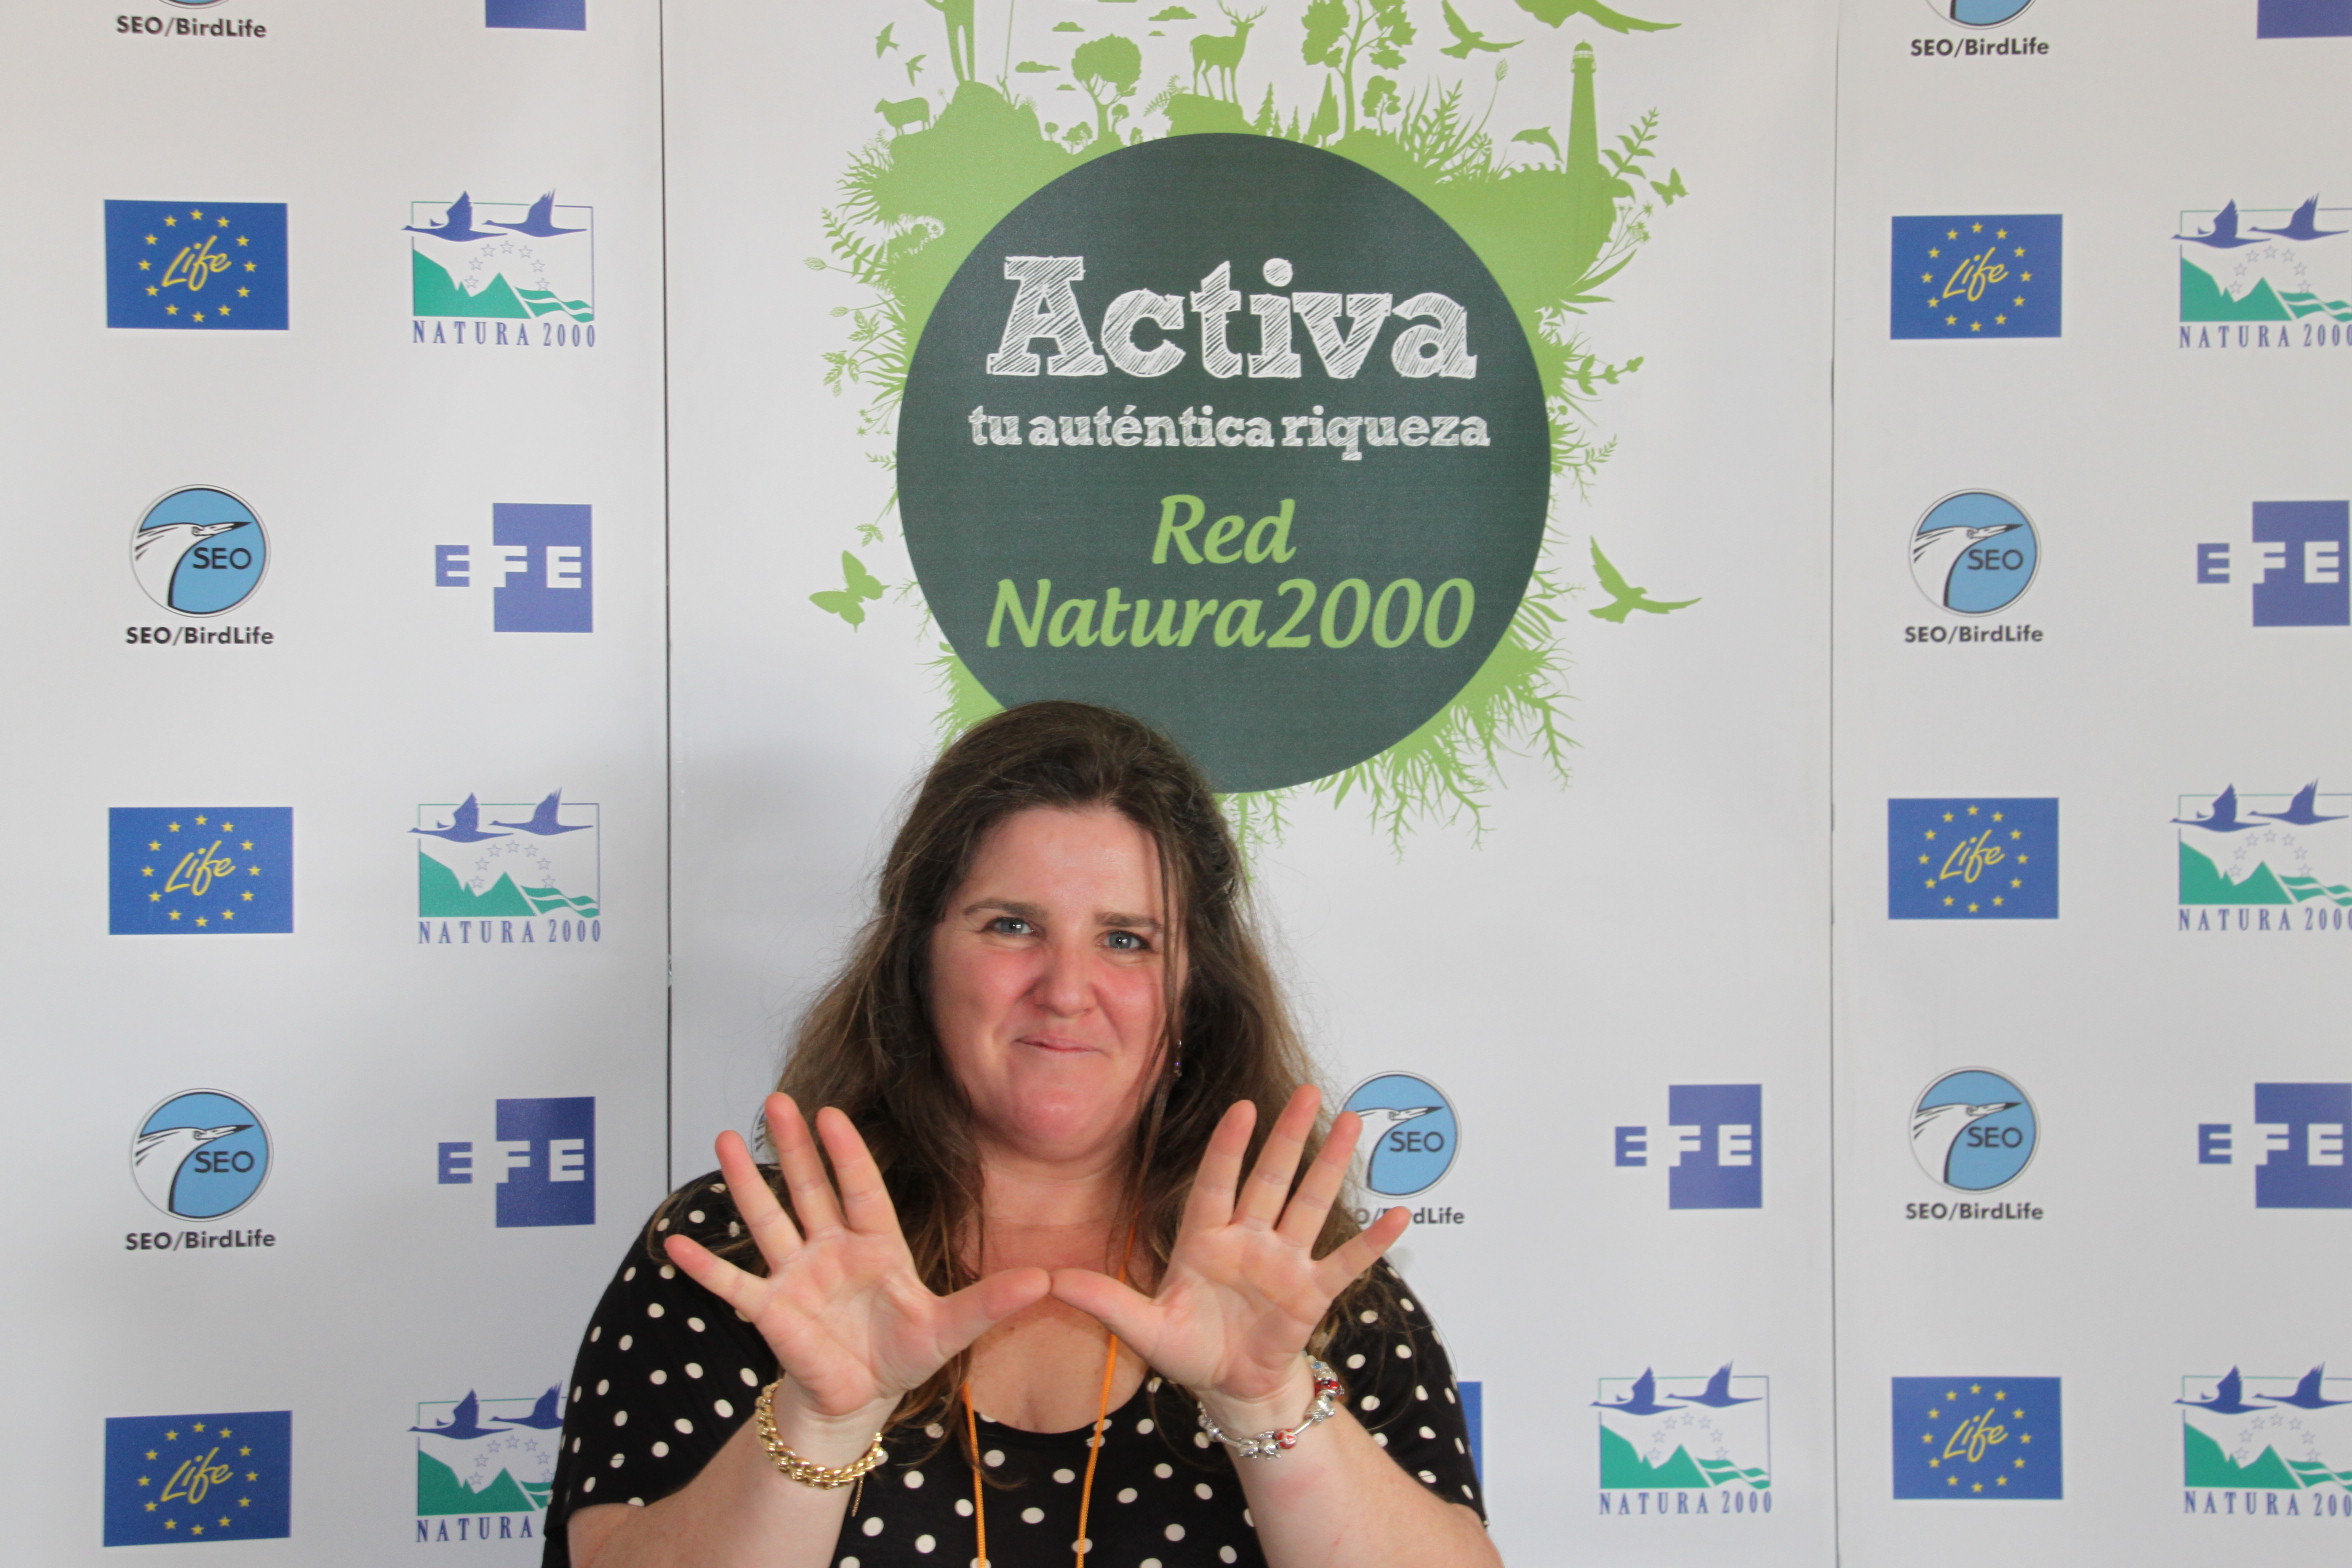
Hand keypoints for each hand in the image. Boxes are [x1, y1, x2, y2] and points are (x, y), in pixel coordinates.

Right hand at [663, 1095, 1048, 1446]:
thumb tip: (1046, 1280)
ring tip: (723, 1139)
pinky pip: (732, 1284)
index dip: (847, 1153)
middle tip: (777, 1098)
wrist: (860, 1398)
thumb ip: (993, 1302)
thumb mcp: (953, 1328)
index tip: (833, 1113)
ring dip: (745, 1183)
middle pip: (810, 1187)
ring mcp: (796, 1275)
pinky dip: (704, 1265)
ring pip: (769, 1219)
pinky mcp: (770, 1310)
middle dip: (794, 1145)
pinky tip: (674, 1242)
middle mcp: (831, 1248)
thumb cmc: (902, 1353)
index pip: (861, 1188)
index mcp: (876, 1243)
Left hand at [1048, 1085, 1409, 1430]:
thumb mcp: (1143, 1328)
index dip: (1228, 1147)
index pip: (1217, 1183)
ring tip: (1353, 1123)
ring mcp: (1285, 1263)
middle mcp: (1249, 1240)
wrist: (1230, 1388)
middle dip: (1289, 1136)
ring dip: (1332, 1165)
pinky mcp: (1312, 1292)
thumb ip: (1104, 1302)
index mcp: (1205, 1240)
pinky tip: (1396, 1214)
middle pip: (1272, 1179)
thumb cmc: (1188, 1349)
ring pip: (1311, 1204)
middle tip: (1307, 1092)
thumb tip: (1051, 1279)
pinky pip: (1345, 1262)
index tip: (1241, 1108)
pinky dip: (1371, 1242)